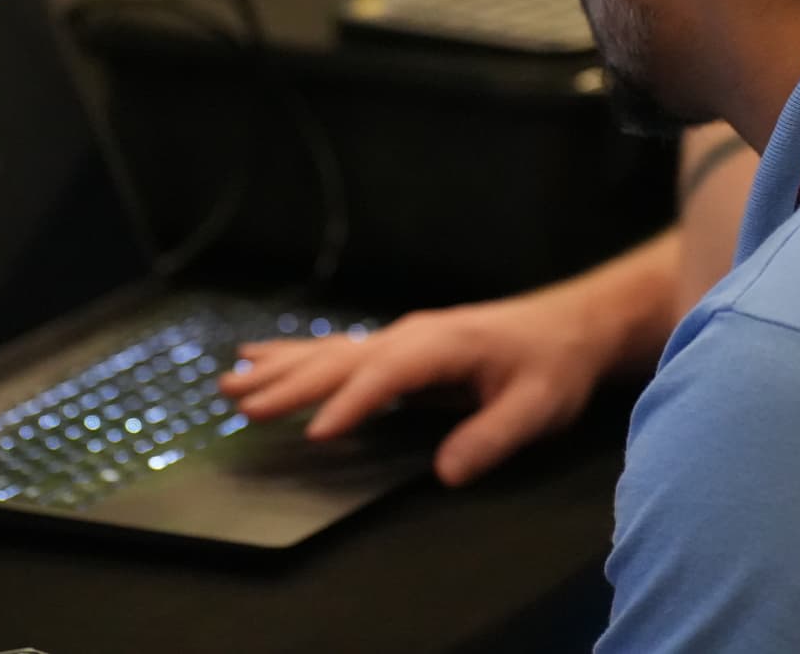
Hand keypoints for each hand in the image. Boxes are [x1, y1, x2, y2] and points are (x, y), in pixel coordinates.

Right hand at [220, 284, 613, 486]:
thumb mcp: (537, 407)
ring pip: (327, 353)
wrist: (569, 327)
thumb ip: (491, 438)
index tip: (314, 435)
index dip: (349, 405)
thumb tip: (446, 472)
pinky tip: (258, 356)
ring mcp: (400, 338)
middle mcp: (410, 336)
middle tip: (241, 405)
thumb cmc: (552, 366)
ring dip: (278, 369)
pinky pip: (335, 350)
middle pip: (340, 360)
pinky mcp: (396, 346)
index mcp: (441, 345)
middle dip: (288, 384)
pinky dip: (292, 355)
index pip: (385, 376)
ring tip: (230, 384)